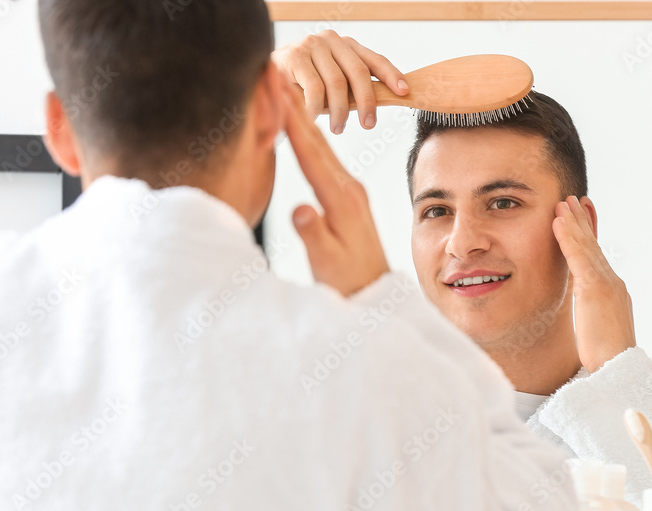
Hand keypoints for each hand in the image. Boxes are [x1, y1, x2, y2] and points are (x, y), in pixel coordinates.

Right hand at [272, 30, 409, 133]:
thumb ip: (355, 88)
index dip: (391, 75)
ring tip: (338, 127)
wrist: (266, 75)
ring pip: (336, 84)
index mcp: (347, 45)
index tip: (404, 92)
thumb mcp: (335, 82)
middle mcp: (331, 40)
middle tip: (368, 124)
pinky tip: (315, 119)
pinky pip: (314, 89)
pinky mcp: (294, 57)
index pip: (374, 59)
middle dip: (366, 101)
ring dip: (340, 111)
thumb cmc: (306, 84)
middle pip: (358, 73)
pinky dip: (317, 109)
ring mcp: (311, 45)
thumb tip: (388, 101)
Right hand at [280, 78, 389, 295]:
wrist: (373, 296)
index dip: (293, 120)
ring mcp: (351, 192)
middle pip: (318, 140)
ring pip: (323, 148)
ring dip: (304, 118)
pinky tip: (304, 132)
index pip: (311, 152)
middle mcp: (349, 189)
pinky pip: (327, 161)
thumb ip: (312, 232)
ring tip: (286, 92)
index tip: (278, 90)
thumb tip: (298, 209)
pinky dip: (311, 141)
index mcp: (342, 198)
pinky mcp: (349, 198)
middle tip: (278, 74)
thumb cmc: (347, 282)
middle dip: (296, 106)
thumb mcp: (326, 261)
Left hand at [552, 196, 635, 372]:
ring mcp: (606, 284)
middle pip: (593, 246)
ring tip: (563, 202)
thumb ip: (592, 313)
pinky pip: (578, 257)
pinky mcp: (595, 289)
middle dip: (583, 221)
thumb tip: (588, 311)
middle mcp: (612, 282)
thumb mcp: (597, 328)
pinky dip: (568, 237)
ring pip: (587, 246)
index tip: (583, 216)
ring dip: (573, 222)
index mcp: (612, 291)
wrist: (619, 370)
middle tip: (573, 199)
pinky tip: (558, 222)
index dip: (589, 236)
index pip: (597, 257)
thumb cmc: (607, 357)